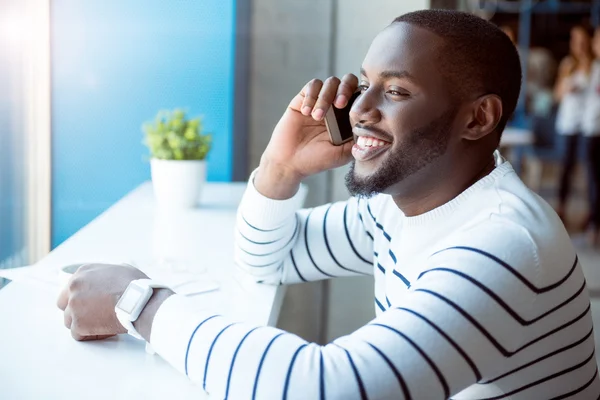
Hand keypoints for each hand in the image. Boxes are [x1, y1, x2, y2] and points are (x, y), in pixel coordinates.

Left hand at [57, 263, 147, 340]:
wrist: (138, 302)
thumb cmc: (135, 286)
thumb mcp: (121, 269)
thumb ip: (107, 274)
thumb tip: (111, 278)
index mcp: (83, 272)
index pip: (71, 287)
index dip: (82, 297)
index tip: (91, 303)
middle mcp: (74, 287)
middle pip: (63, 303)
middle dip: (75, 310)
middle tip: (91, 315)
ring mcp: (74, 306)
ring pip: (69, 320)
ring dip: (83, 324)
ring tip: (102, 323)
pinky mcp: (78, 324)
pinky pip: (77, 334)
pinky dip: (90, 335)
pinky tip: (104, 330)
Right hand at [255, 74, 358, 198]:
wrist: (289, 162)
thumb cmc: (316, 160)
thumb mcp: (343, 153)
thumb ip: (359, 140)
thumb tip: (374, 123)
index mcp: (347, 117)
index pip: (360, 96)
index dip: (362, 97)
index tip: (358, 112)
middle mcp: (335, 106)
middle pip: (348, 81)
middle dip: (346, 89)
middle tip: (340, 104)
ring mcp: (319, 101)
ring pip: (330, 82)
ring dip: (325, 97)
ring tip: (317, 117)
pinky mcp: (303, 99)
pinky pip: (312, 86)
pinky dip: (311, 96)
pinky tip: (307, 113)